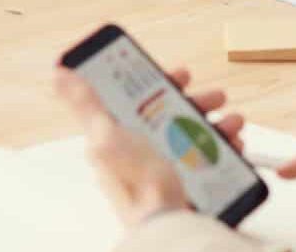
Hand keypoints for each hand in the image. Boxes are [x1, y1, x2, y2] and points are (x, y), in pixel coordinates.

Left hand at [54, 65, 245, 229]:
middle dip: (197, 102)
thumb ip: (85, 104)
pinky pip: (208, 159)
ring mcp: (165, 167)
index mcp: (119, 136)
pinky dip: (224, 149)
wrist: (166, 221)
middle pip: (172, 115)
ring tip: (231, 122)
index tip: (180, 74)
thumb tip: (60, 75)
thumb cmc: (135, 183)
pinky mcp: (186, 182)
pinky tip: (235, 145)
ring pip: (194, 135)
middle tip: (214, 95)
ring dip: (216, 124)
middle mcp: (141, 151)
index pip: (138, 100)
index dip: (161, 83)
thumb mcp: (106, 136)